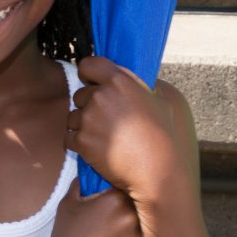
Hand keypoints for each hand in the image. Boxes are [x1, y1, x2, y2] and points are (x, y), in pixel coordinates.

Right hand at [40, 181, 144, 236]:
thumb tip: (85, 175)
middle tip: (116, 223)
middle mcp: (133, 219)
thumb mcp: (67, 205)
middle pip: (141, 210)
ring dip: (135, 234)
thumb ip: (79, 185)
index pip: (130, 188)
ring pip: (146, 232)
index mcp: (116, 200)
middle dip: (131, 214)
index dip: (123, 195)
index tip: (115, 202)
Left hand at [65, 57, 189, 205]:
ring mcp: (89, 119)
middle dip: (89, 106)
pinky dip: (80, 144)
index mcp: (120, 81)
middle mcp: (100, 96)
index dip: (89, 74)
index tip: (94, 83)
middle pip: (80, 95)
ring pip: (73, 117)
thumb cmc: (166, 136)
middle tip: (111, 121)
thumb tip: (127, 77)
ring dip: (83, 126)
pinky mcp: (81, 141)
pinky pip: (70, 137)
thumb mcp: (165, 99)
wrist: (159, 172)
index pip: (88, 64)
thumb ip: (141, 84)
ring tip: (108, 138)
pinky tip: (100, 150)